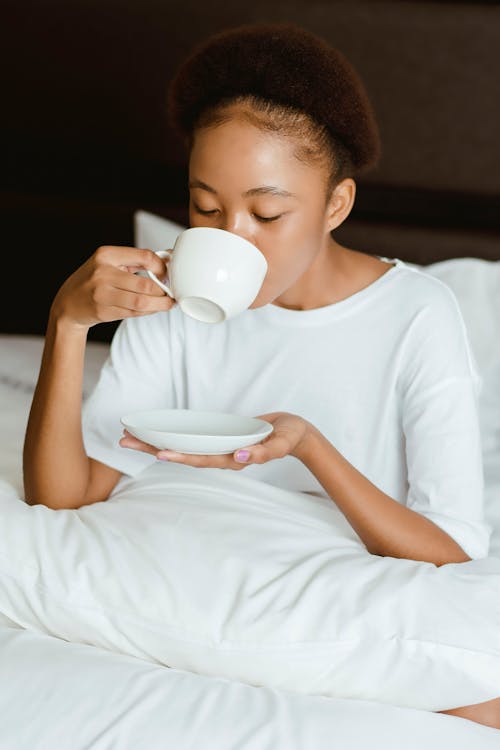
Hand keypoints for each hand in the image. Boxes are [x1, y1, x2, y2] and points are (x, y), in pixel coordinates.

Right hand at [50, 245, 175, 329]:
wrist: (68, 303)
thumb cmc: (94, 280)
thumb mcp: (109, 262)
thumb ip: (136, 261)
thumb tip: (168, 260)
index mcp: (106, 255)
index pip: (145, 257)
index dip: (162, 267)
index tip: (167, 274)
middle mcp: (103, 273)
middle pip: (145, 285)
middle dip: (164, 291)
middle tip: (171, 293)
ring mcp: (102, 294)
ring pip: (141, 302)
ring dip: (160, 305)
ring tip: (168, 303)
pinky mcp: (103, 311)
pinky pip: (134, 313)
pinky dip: (148, 311)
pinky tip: (153, 308)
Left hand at [119, 412, 312, 469]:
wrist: (295, 433)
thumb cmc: (289, 437)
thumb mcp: (281, 443)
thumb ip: (264, 452)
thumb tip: (240, 456)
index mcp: (233, 458)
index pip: (202, 460)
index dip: (181, 457)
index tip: (159, 453)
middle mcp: (221, 455)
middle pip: (183, 455)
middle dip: (153, 449)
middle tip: (125, 442)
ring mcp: (218, 448)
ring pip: (182, 447)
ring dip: (156, 443)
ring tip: (130, 438)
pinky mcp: (218, 437)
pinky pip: (191, 439)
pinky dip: (172, 436)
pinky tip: (155, 432)